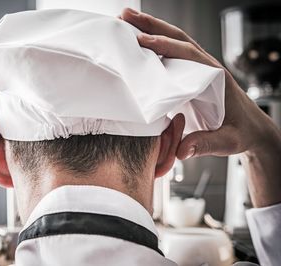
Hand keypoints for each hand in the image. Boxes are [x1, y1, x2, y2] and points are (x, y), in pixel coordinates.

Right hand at [121, 8, 280, 207]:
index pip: (188, 55)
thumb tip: (181, 150)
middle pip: (178, 39)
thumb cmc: (241, 132)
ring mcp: (199, 68)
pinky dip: (156, 41)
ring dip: (152, 28)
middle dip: (152, 25)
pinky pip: (173, 52)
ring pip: (175, 41)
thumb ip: (204, 143)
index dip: (165, 47)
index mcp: (215, 77)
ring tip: (127, 18)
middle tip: (126, 15)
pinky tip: (139, 40)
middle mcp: (206, 67)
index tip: (142, 42)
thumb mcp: (227, 141)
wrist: (251, 129)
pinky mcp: (191, 74)